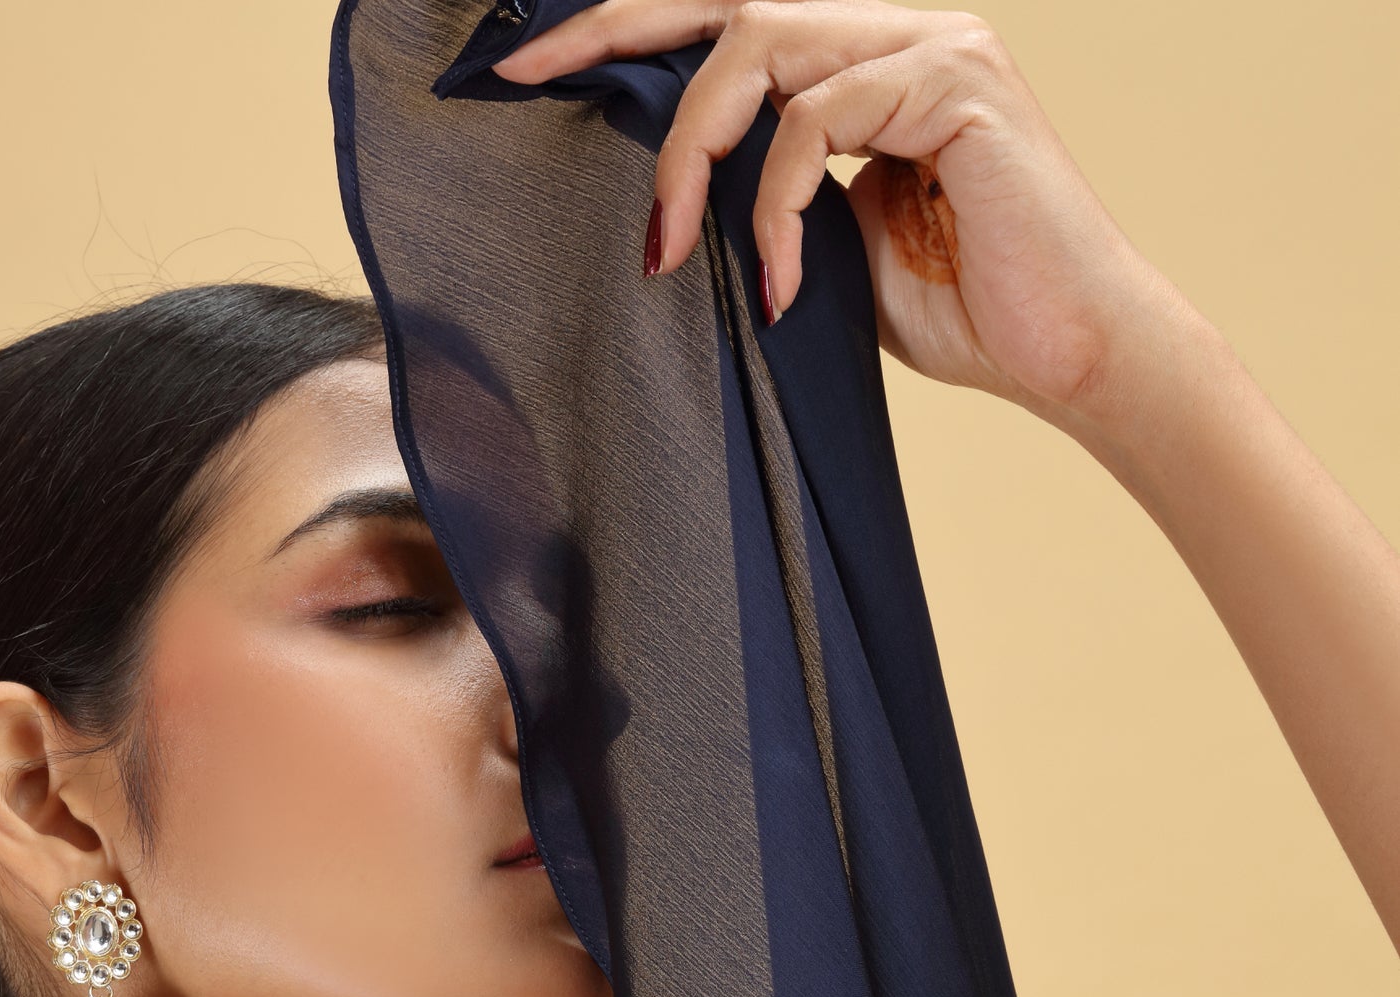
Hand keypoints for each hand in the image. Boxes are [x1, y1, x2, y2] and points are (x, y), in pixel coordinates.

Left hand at [496, 2, 1180, 425]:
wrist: (1074, 354)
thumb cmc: (967, 314)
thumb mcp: (831, 252)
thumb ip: (765, 202)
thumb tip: (668, 200)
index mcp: (866, 64)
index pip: (729, 24)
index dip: (628, 32)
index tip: (532, 67)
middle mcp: (901, 31)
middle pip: (730, 1)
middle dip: (616, 31)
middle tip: (530, 76)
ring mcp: (933, 44)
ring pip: (763, 46)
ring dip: (692, 152)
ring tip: (670, 250)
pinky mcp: (957, 80)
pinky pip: (817, 119)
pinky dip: (777, 207)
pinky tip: (785, 287)